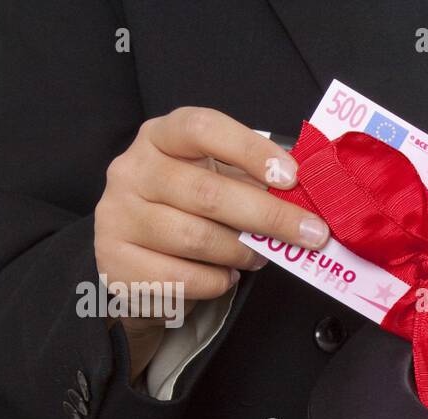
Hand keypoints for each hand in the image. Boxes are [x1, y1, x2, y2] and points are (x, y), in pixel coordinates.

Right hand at [94, 107, 330, 380]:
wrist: (138, 261)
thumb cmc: (191, 210)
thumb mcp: (218, 180)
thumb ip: (254, 179)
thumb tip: (310, 195)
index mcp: (160, 137)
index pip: (202, 128)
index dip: (250, 150)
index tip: (292, 177)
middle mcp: (131, 170)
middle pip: (207, 193)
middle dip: (269, 216)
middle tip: (311, 234)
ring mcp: (117, 215)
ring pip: (196, 239)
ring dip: (242, 252)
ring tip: (258, 256)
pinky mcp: (116, 262)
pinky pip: (182, 278)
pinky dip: (216, 282)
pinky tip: (224, 276)